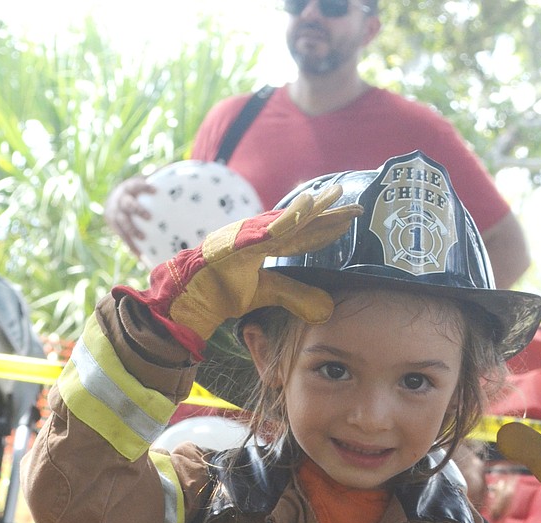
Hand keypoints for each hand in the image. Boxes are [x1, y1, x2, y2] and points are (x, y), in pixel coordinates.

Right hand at [104, 175, 155, 254]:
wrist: (113, 200)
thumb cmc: (136, 191)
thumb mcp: (143, 182)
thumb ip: (157, 176)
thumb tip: (175, 165)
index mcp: (129, 187)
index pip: (136, 185)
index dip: (144, 187)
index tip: (155, 190)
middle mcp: (120, 200)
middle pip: (127, 204)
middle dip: (137, 210)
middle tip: (149, 217)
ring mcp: (115, 214)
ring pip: (122, 223)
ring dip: (132, 231)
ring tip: (143, 239)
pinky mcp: (114, 226)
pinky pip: (122, 237)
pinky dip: (131, 246)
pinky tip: (140, 256)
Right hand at [112, 183, 359, 359]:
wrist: (189, 297)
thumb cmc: (222, 291)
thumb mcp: (266, 294)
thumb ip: (296, 297)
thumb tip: (328, 308)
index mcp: (266, 243)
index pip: (303, 232)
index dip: (326, 225)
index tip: (350, 216)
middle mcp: (259, 234)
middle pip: (298, 221)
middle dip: (324, 210)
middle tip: (351, 200)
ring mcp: (246, 236)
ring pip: (282, 219)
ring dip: (306, 208)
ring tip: (329, 196)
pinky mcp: (235, 245)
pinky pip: (263, 232)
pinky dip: (282, 222)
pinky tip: (301, 212)